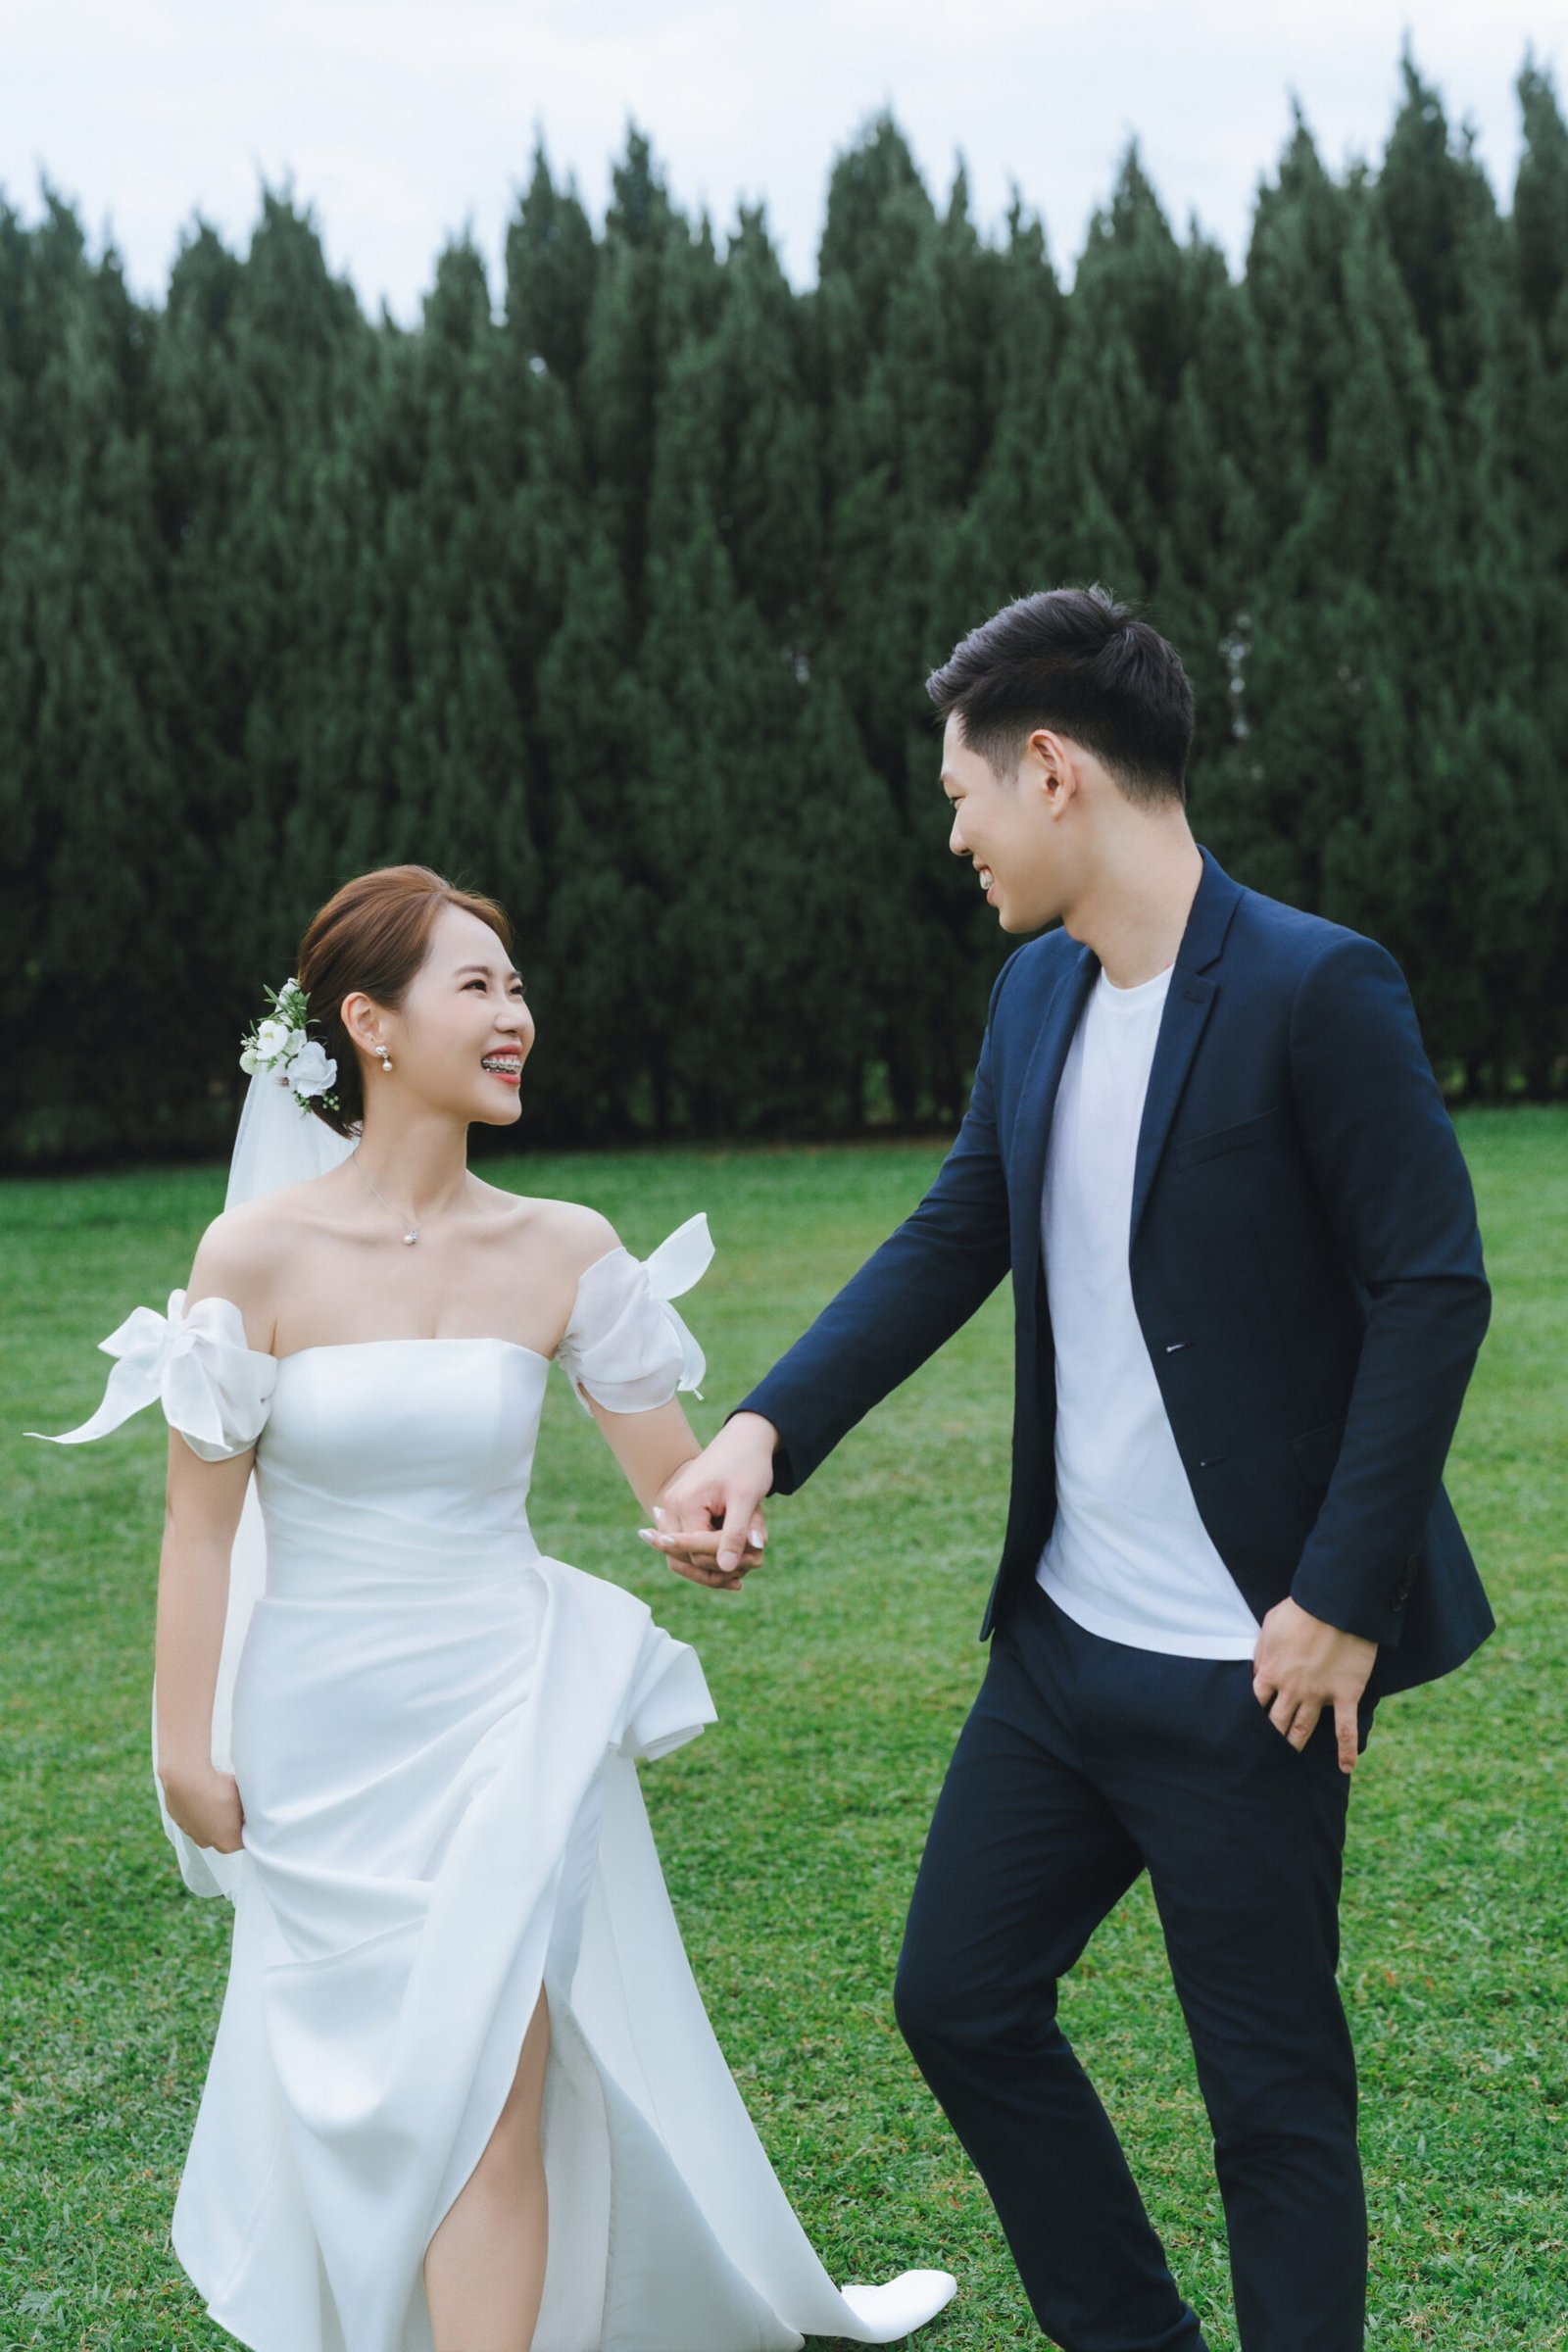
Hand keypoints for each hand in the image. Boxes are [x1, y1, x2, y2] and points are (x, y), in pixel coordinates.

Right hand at [159, 1759, 244, 1851]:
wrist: (188, 1779)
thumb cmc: (220, 1790)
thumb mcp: (244, 1800)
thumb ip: (247, 1811)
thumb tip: (248, 1811)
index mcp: (227, 1843)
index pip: (243, 1840)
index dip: (247, 1826)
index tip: (249, 1814)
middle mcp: (206, 1843)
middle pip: (223, 1835)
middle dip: (229, 1823)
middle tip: (233, 1804)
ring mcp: (190, 1832)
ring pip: (205, 1825)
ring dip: (211, 1814)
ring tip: (215, 1795)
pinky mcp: (177, 1819)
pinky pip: (191, 1815)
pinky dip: (197, 1807)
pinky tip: (201, 1792)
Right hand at [640, 1413, 778, 1591]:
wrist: (743, 1439)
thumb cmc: (747, 1464)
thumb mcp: (746, 1498)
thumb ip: (735, 1533)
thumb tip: (728, 1568)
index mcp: (685, 1504)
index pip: (697, 1551)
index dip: (726, 1559)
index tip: (758, 1559)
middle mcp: (671, 1508)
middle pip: (683, 1559)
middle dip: (717, 1569)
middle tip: (753, 1566)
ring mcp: (672, 1511)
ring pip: (682, 1558)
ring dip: (711, 1568)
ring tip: (742, 1574)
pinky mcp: (681, 1513)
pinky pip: (688, 1546)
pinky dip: (708, 1557)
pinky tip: (733, 1569)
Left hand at [1252, 1597, 1376, 1775]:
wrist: (1336, 1606)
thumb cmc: (1301, 1611)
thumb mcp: (1269, 1625)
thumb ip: (1261, 1651)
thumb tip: (1255, 1671)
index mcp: (1271, 1671)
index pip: (1254, 1702)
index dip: (1251, 1715)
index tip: (1248, 1727)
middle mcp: (1292, 1689)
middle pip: (1276, 1721)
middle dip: (1270, 1737)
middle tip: (1266, 1750)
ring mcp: (1318, 1695)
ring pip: (1303, 1728)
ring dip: (1295, 1743)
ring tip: (1291, 1756)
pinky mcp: (1345, 1695)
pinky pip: (1346, 1730)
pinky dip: (1347, 1751)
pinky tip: (1345, 1768)